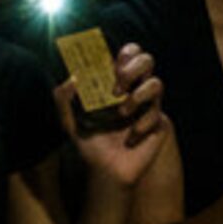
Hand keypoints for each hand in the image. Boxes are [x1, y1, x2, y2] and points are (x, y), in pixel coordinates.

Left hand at [56, 46, 167, 188]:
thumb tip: (73, 78)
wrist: (106, 171)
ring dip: (138, 95)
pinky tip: (130, 137)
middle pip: (147, 61)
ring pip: (157, 83)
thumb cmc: (88, 143)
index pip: (127, 55)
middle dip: (133, 67)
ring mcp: (148, 107)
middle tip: (117, 83)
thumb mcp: (68, 121)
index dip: (125, 52)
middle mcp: (133, 91)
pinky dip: (142, 124)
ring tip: (121, 113)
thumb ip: (62, 99)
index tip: (112, 62)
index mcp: (113, 85)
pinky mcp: (159, 125)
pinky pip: (158, 114)